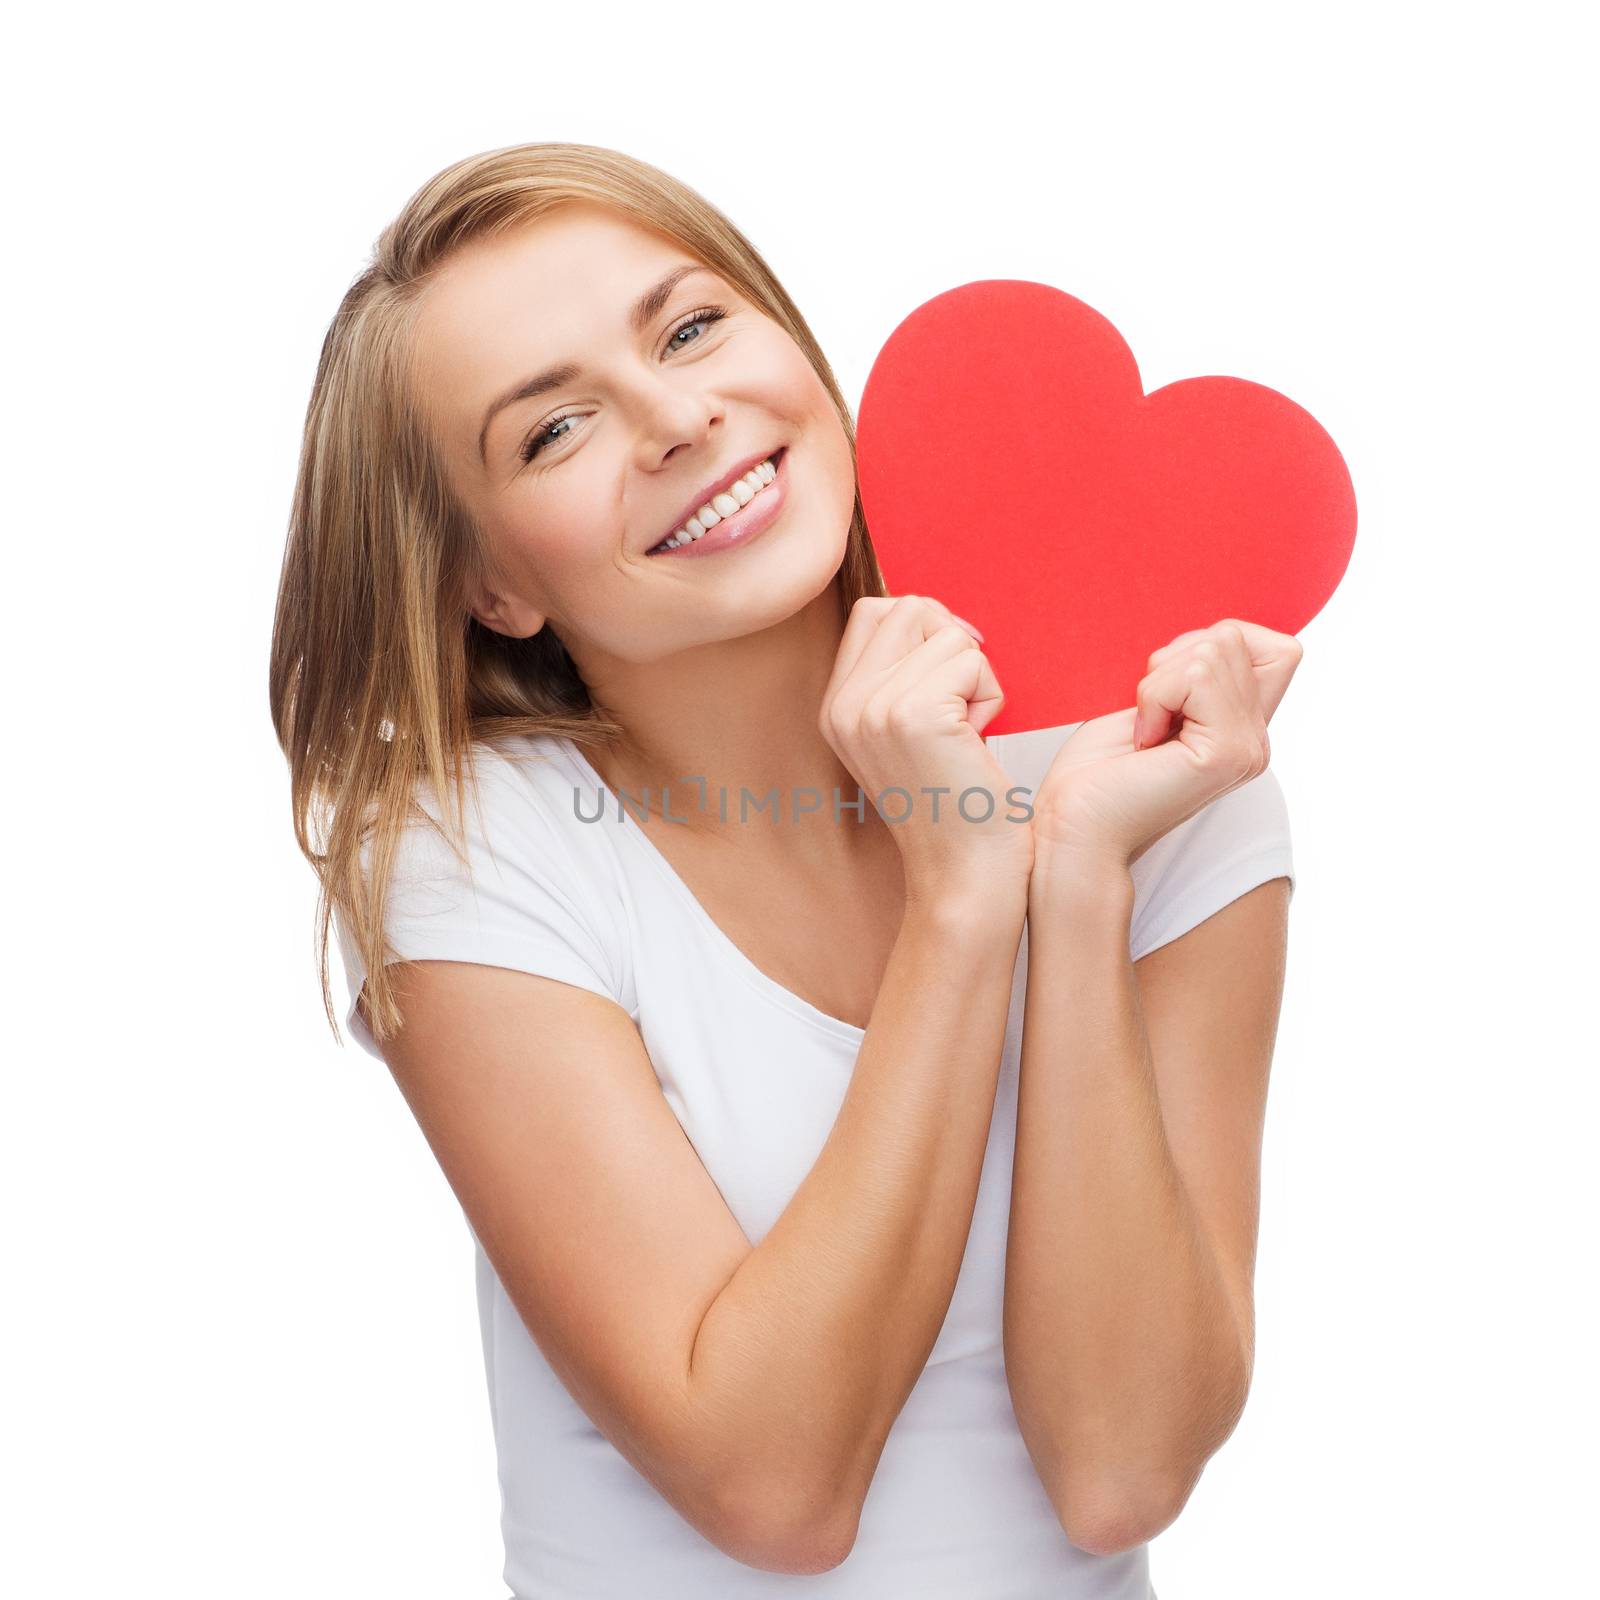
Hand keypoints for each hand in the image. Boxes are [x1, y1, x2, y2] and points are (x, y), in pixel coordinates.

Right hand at [820, 594, 1032, 901]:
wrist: (963, 874)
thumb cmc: (955, 804)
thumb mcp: (907, 733)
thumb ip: (900, 676)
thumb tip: (936, 614)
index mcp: (834, 707)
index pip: (875, 612)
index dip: (926, 628)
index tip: (953, 677)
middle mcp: (843, 704)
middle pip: (908, 608)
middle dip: (952, 644)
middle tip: (964, 705)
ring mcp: (872, 708)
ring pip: (945, 631)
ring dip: (976, 675)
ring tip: (969, 732)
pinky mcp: (915, 713)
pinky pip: (970, 659)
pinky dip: (990, 694)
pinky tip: (978, 741)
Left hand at [1031, 619, 1302, 866]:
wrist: (1072, 828)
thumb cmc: (1094, 772)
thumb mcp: (1154, 704)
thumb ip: (1198, 676)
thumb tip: (1220, 632)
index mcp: (1243, 729)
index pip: (1280, 647)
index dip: (1214, 644)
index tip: (1168, 689)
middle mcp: (1255, 741)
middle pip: (1233, 637)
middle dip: (1172, 661)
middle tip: (1146, 715)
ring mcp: (1247, 749)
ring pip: (1214, 649)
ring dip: (1158, 681)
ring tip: (1144, 730)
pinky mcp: (1226, 754)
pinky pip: (1195, 676)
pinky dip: (1155, 696)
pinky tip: (1144, 738)